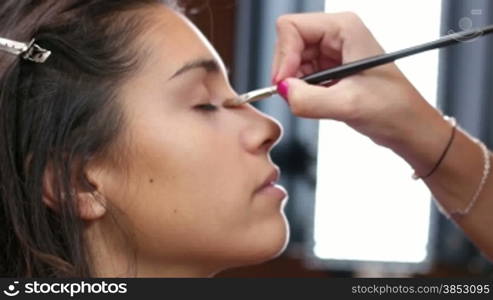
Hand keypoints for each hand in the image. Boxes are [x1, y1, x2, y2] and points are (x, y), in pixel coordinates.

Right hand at [271, 12, 446, 148]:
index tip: (284, 82)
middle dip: (287, 72)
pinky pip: (299, 78)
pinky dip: (301, 92)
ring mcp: (331, 54)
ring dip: (295, 85)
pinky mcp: (328, 71)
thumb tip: (283, 91)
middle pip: (288, 44)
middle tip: (296, 95)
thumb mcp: (349, 105)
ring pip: (291, 63)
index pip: (291, 27)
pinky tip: (318, 102)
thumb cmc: (394, 108)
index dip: (283, 55)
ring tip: (315, 101)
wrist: (407, 127)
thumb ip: (309, 99)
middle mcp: (336, 36)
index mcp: (344, 28)